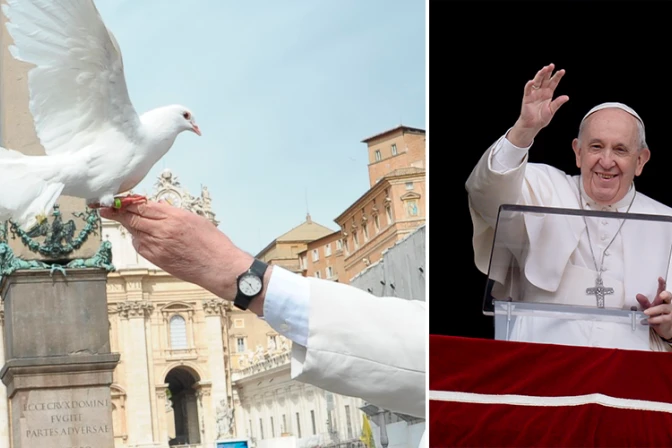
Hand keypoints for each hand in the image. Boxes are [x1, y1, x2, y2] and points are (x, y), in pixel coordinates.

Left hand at [99, 200, 258, 306]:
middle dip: (116, 212)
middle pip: (131, 218)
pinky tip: (143, 237)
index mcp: (173, 217)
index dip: (124, 202)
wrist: (219, 267)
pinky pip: (140, 246)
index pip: (141, 206)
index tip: (113, 199)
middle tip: (104, 208)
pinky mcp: (157, 259)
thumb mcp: (194, 218)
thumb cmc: (212, 243)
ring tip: (123, 220)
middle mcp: (162, 231)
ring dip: (128, 225)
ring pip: (134, 232)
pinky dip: (138, 239)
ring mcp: (158, 246)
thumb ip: (172, 213)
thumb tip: (154, 209)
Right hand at [507, 63, 568, 147]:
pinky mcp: (527, 97)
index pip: (553, 82)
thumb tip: (566, 97)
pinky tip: (532, 81)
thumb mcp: (552, 110)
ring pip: (537, 81)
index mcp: (548, 94)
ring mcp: (534, 94)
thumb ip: (557, 103)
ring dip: (540, 75)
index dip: (557, 76)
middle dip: (548, 72)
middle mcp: (541, 91)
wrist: (532, 125)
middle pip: (545, 79)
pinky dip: (529, 85)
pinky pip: (528, 89)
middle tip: (552, 65)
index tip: (562, 71)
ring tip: (544, 69)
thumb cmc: (542, 118)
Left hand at [636, 277, 671, 339]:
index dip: (662, 284)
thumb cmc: (656, 314)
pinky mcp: (669, 320)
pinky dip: (654, 319)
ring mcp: (669, 311)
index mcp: (661, 298)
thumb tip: (638, 295)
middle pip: (668, 297)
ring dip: (654, 310)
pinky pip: (663, 318)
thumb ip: (644, 302)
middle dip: (665, 295)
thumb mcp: (648, 307)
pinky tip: (649, 320)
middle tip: (660, 295)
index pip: (662, 289)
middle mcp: (667, 303)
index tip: (660, 278)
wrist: (663, 327)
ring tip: (645, 312)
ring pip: (664, 308)